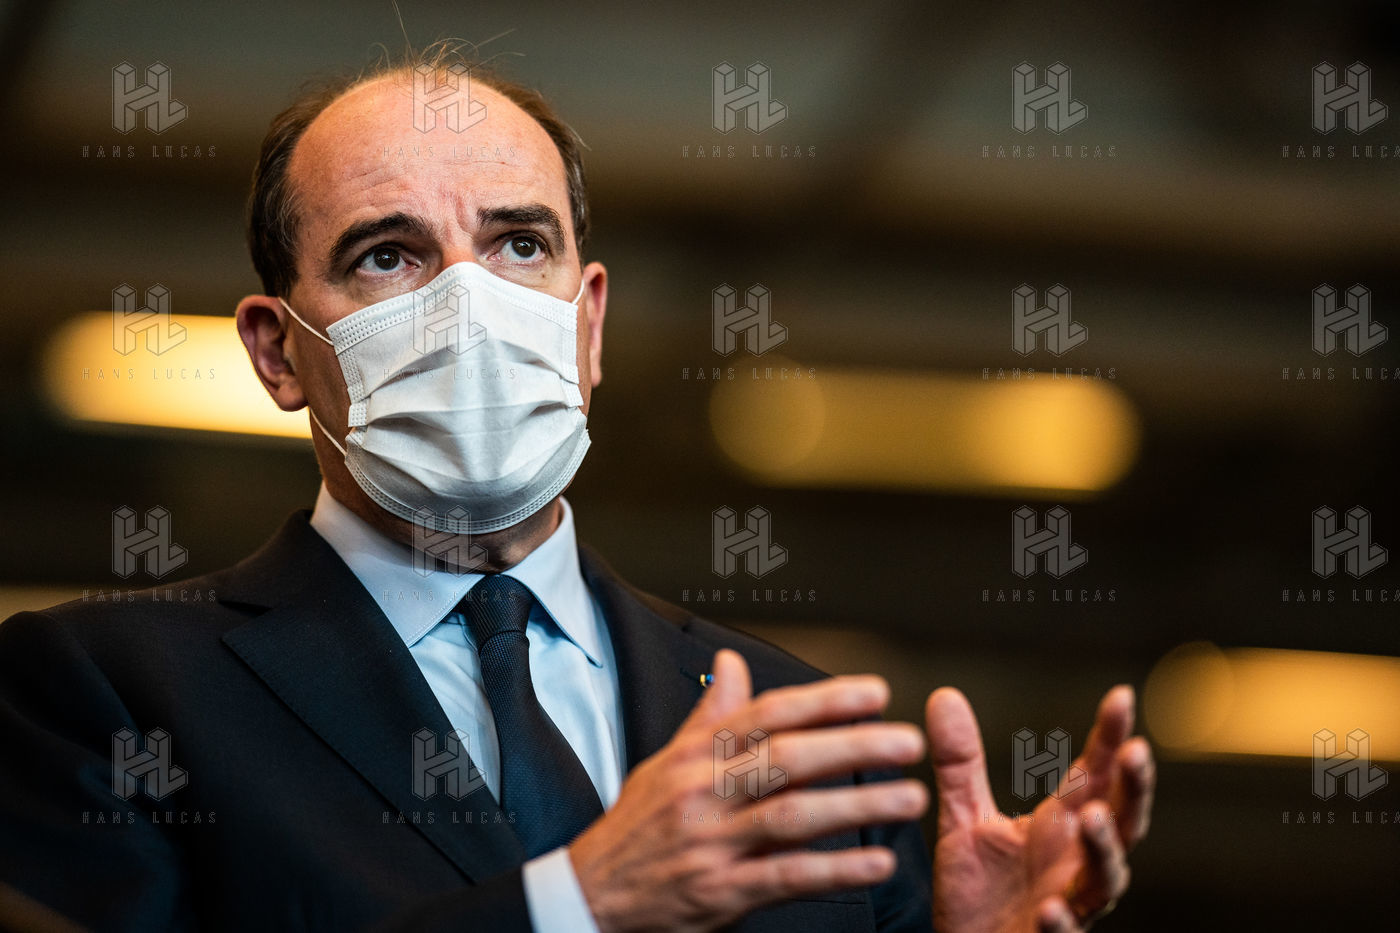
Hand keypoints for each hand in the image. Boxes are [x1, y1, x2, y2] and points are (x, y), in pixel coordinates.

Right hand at [570, 649, 928, 932]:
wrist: (593, 893)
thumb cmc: (638, 826)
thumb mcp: (667, 761)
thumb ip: (713, 715)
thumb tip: (735, 663)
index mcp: (697, 756)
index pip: (768, 715)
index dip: (824, 701)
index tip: (874, 693)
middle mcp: (705, 793)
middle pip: (788, 759)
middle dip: (854, 746)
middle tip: (907, 741)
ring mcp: (713, 843)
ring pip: (793, 815)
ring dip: (857, 805)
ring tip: (908, 799)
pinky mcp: (721, 892)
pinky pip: (786, 876)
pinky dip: (835, 869)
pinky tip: (875, 862)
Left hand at [926, 686, 1154, 932]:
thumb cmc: (979, 890)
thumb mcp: (964, 818)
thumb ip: (960, 763)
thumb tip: (945, 695)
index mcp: (1062, 826)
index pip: (1095, 774)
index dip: (1111, 737)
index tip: (1121, 696)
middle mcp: (1076, 861)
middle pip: (1123, 821)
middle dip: (1135, 788)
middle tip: (1137, 750)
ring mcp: (1069, 902)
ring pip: (1106, 878)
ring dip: (1105, 848)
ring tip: (1096, 816)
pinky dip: (1061, 922)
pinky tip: (1052, 908)